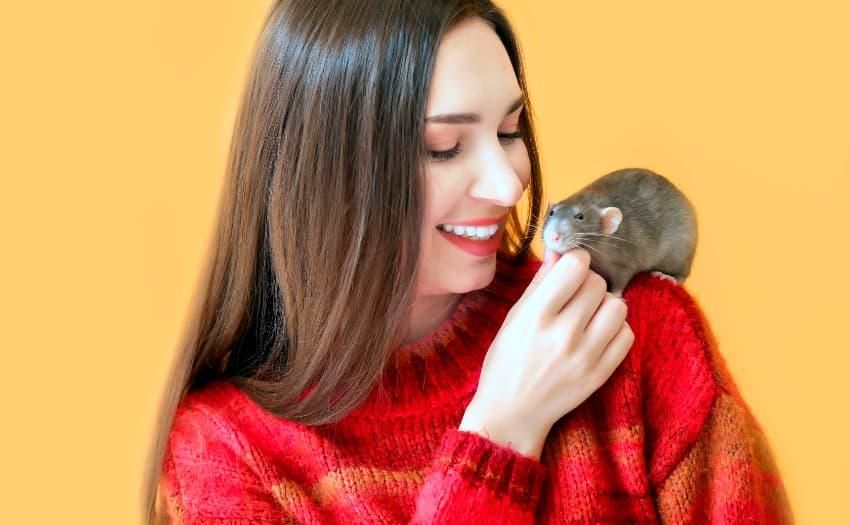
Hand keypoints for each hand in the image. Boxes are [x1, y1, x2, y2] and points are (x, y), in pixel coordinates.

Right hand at [459, 247, 634, 459]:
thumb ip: (540, 282)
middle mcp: (563, 334)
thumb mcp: (515, 317)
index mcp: (536, 316)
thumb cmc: (507, 361)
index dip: (575, 262)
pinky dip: (614, 329)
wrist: (512, 413)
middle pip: (598, 283)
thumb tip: (560, 250)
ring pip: (618, 305)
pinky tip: (597, 335)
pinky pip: (627, 334)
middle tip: (575, 297)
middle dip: (587, 283)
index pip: (576, 266)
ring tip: (588, 316)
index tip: (569, 271)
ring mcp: (586, 356)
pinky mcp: (601, 373)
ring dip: (604, 305)